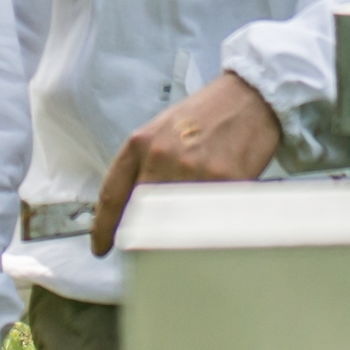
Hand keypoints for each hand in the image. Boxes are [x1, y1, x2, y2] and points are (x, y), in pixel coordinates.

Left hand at [92, 71, 280, 254]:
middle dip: (140, 240)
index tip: (101, 246)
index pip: (113, 194)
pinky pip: (210, 218)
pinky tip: (217, 220)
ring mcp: (193, 170)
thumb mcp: (163, 130)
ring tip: (188, 234)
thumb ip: (145, 164)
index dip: (103, 227)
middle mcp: (162, 156)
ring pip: (175, 224)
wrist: (248, 96)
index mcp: (142, 143)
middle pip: (139, 216)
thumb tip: (134, 207)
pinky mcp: (224, 181)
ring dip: (177, 238)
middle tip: (145, 253)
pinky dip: (210, 226)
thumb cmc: (206, 115)